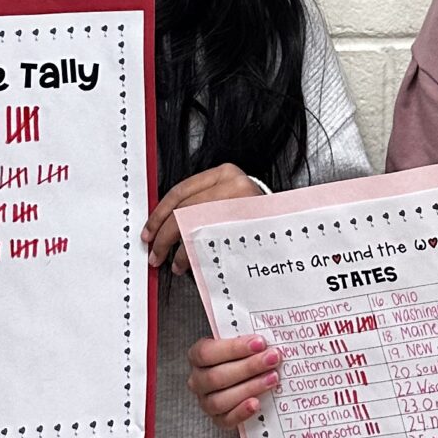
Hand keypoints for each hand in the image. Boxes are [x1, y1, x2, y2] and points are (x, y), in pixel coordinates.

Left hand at [142, 166, 260, 276]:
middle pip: (182, 211)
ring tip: (172, 263)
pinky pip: (205, 242)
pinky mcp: (241, 225)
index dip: (159, 214)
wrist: (287, 227)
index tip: (149, 231)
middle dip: (162, 236)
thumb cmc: (256, 216)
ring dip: (175, 250)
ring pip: (191, 227)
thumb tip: (167, 223)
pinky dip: (189, 256)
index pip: (180, 191)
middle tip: (155, 251)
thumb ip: (204, 202)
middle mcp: (232, 185)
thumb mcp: (230, 198)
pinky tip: (187, 263)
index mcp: (225, 173)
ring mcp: (238, 205)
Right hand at [189, 330, 281, 430]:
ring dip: (249, 388)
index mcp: (198, 356)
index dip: (234, 348)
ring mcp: (206, 402)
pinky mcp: (219, 419)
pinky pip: (226, 420)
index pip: (207, 352)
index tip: (260, 342)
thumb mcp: (244, 340)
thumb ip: (250, 338)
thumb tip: (268, 335)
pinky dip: (241, 412)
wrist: (248, 375)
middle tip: (272, 359)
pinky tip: (257, 404)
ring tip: (272, 379)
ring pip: (220, 400)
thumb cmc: (245, 353)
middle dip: (248, 367)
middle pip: (216, 377)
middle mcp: (198, 380)